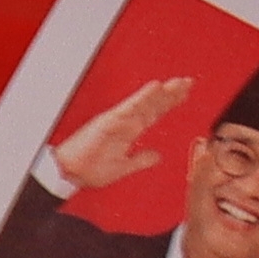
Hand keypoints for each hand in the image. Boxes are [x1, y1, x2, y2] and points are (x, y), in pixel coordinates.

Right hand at [46, 75, 188, 195]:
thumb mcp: (123, 167)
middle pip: (152, 104)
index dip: (169, 103)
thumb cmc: (90, 170)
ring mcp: (117, 120)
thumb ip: (141, 160)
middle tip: (188, 81)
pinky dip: (142, 97)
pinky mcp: (108, 122)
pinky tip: (156, 87)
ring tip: (177, 83)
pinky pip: (129, 107)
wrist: (70, 175)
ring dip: (161, 92)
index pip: (153, 113)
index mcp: (128, 131)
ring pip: (144, 102)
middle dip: (170, 93)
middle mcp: (124, 122)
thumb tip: (158, 155)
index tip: (185, 94)